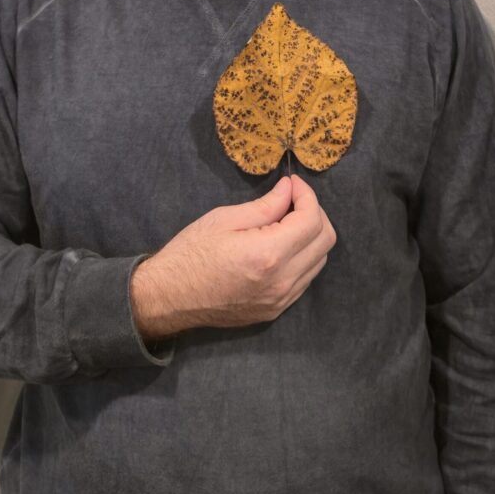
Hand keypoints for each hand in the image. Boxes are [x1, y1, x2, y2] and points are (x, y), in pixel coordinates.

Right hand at [130, 174, 335, 339]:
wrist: (169, 297)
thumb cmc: (190, 253)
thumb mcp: (224, 219)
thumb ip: (265, 205)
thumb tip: (289, 190)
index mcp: (268, 254)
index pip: (312, 220)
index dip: (307, 195)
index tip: (292, 183)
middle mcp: (282, 281)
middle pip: (325, 241)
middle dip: (314, 213)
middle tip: (292, 199)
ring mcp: (281, 300)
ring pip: (319, 261)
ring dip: (311, 236)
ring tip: (286, 220)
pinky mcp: (275, 310)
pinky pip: (305, 279)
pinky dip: (303, 257)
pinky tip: (281, 245)